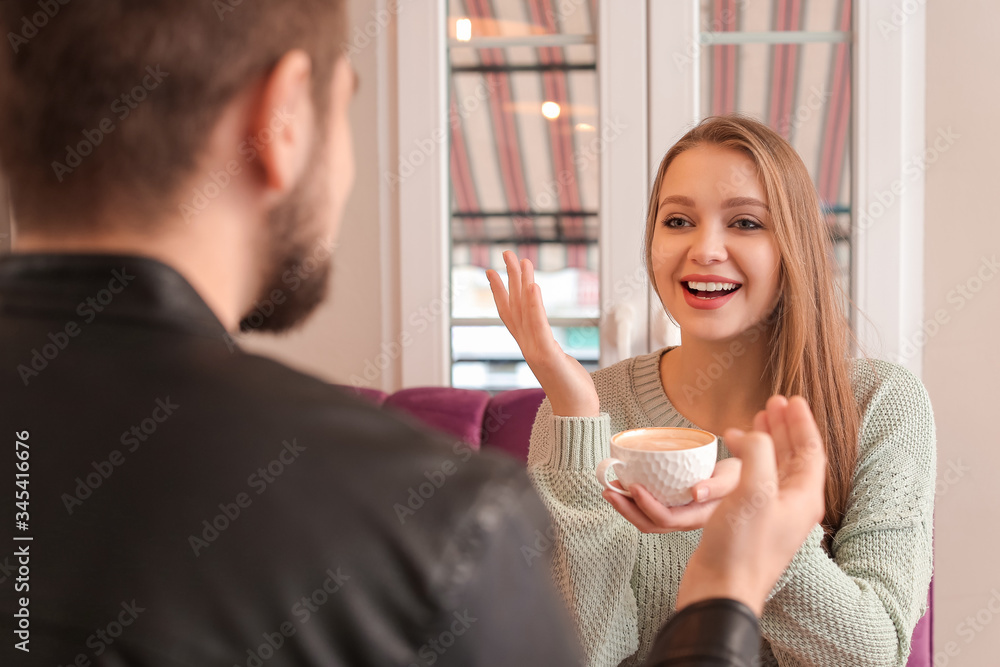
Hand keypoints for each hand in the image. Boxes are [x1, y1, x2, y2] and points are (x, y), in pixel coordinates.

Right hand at [486, 250, 599, 416]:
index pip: (510, 313)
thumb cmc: (570, 390)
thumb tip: (547, 343)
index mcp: (529, 345)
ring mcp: (535, 350)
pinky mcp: (548, 355)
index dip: (500, 291)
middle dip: (509, 278)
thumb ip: (548, 349)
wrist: (576, 413)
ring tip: (522, 262)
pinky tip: (532, 286)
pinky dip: (533, 305)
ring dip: (522, 284)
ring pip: (525, 311)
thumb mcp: (557, 362)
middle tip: (506, 253)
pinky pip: (538, 325)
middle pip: (513, 306)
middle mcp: (527, 346)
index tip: (493, 271)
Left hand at [601, 458, 742, 532]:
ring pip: (648, 521)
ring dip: (627, 507)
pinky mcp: (678, 508)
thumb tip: (697, 492)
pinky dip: (635, 502)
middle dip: (627, 510)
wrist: (754, 480)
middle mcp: (689, 521)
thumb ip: (720, 484)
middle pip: (651, 524)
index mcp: (701, 517)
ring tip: (610, 488)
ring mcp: (682, 517)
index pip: (668, 519)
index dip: (647, 506)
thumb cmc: (746, 476)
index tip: (633, 486)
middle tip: (608, 489)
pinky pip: (652, 511)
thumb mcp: (737, 477)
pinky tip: (625, 488)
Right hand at [674, 395, 826, 615]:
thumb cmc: (742, 547)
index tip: (792, 398)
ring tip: (755, 420)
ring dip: (766, 441)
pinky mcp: (750, 523)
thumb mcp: (754, 491)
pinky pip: (755, 482)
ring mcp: (771, 515)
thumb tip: (752, 436)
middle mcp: (792, 506)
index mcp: (803, 498)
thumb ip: (758, 453)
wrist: (721, 591)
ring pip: (774, 468)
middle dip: (784, 427)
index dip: (802, 422)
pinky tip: (734, 455)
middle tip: (772, 403)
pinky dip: (748, 461)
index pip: (810, 450)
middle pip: (794, 457)